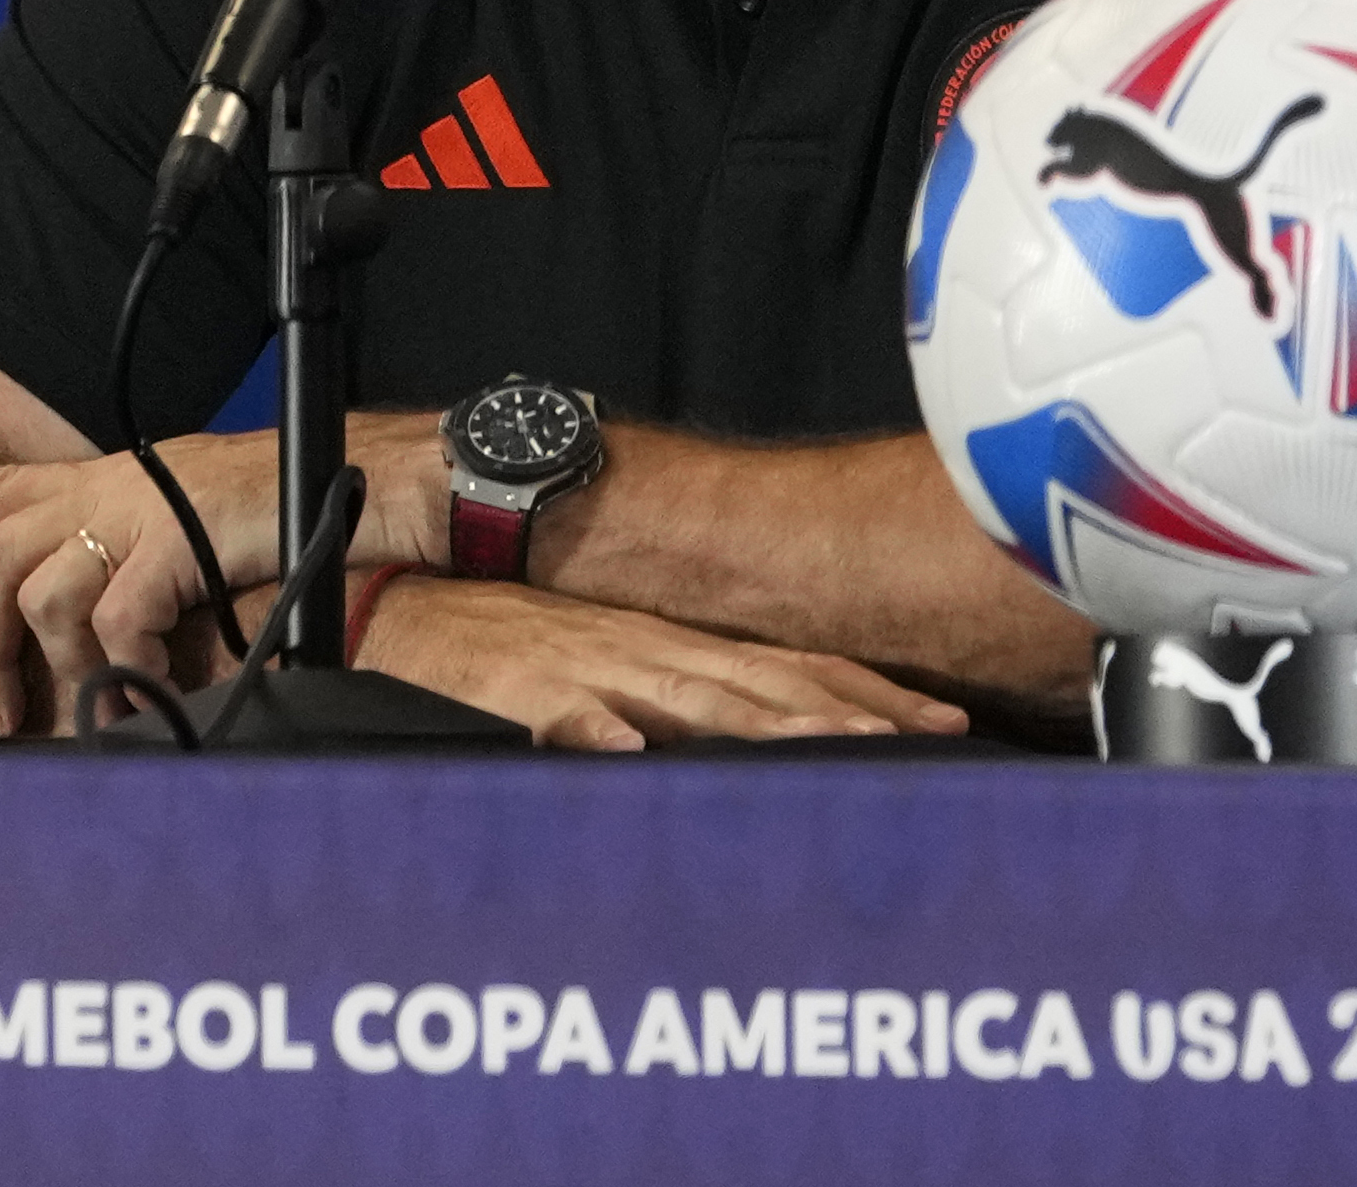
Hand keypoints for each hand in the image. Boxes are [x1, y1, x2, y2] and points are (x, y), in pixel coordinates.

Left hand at [0, 439, 281, 735]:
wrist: (324, 479)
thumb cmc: (248, 507)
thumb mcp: (155, 511)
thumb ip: (103, 545)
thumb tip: (62, 626)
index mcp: (84, 479)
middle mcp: (96, 488)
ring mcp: (133, 512)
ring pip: (45, 595)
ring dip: (62, 667)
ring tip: (92, 707)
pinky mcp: (172, 541)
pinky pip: (119, 619)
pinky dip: (127, 666)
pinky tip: (150, 686)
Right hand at [359, 578, 972, 751]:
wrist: (408, 608)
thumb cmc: (515, 650)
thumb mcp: (621, 672)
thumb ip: (693, 704)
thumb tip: (783, 743)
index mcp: (678, 650)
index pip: (795, 670)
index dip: (874, 696)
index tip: (948, 726)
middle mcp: (649, 652)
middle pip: (764, 685)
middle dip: (848, 714)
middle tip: (921, 744)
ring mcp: (588, 669)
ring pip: (684, 696)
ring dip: (755, 722)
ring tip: (821, 743)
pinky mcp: (517, 689)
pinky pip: (560, 711)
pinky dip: (595, 728)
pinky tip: (625, 748)